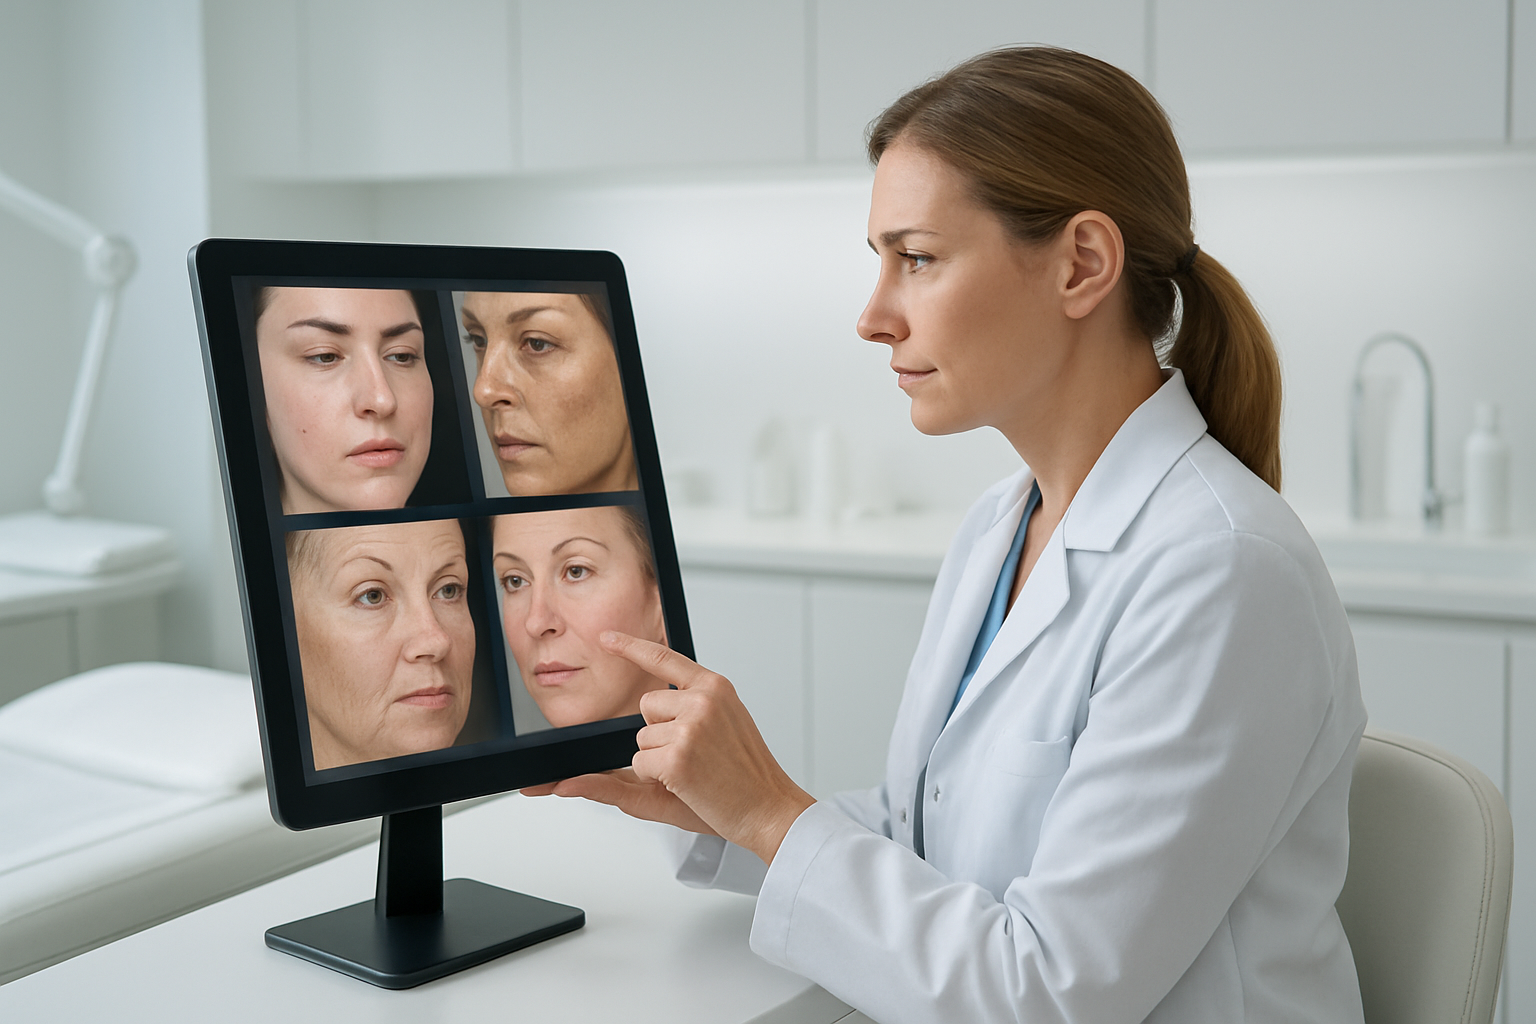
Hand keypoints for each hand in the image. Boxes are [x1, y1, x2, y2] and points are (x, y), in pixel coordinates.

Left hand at [529, 632, 813, 864]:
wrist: (770, 809)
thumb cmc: (744, 779)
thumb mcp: (711, 741)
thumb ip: (663, 730)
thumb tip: (601, 740)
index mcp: (715, 688)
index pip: (666, 659)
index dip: (632, 646)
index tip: (607, 638)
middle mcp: (703, 700)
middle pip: (645, 707)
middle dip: (659, 734)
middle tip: (698, 755)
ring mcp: (691, 726)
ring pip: (640, 739)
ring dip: (659, 761)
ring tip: (699, 770)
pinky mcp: (678, 756)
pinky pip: (641, 765)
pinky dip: (657, 781)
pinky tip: (690, 783)